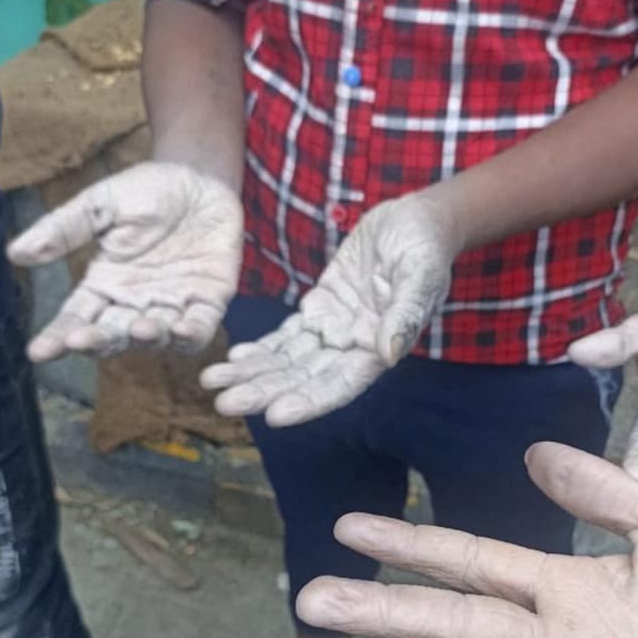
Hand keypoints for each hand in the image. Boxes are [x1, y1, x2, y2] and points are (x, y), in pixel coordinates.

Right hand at [7, 162, 242, 359]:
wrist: (199, 177)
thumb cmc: (146, 191)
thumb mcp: (100, 204)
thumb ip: (65, 230)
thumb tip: (15, 253)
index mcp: (106, 285)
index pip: (77, 318)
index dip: (58, 337)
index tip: (38, 352)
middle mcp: (137, 303)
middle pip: (114, 334)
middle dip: (98, 341)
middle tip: (81, 341)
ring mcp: (173, 305)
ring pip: (157, 337)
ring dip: (147, 338)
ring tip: (138, 329)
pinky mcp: (209, 300)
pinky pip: (201, 326)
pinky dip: (192, 333)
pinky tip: (181, 329)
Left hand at [199, 192, 457, 425]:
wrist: (417, 221)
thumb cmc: (426, 247)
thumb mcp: (421, 274)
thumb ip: (405, 315)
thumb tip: (388, 354)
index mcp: (379, 349)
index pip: (339, 385)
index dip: (307, 402)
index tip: (273, 416)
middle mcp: (354, 349)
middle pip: (303, 379)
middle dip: (264, 392)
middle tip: (223, 403)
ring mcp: (335, 331)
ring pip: (287, 361)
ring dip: (251, 374)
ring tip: (211, 382)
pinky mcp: (322, 310)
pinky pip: (286, 336)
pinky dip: (261, 348)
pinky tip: (233, 358)